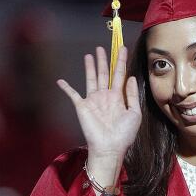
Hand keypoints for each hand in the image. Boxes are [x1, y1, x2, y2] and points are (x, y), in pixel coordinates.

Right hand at [57, 45, 140, 186]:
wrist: (110, 148)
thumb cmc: (124, 134)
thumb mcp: (135, 114)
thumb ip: (132, 95)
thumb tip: (131, 77)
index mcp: (118, 98)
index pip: (120, 75)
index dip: (121, 61)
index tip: (123, 48)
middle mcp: (105, 96)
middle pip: (104, 74)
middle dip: (103, 60)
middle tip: (102, 47)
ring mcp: (93, 101)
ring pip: (91, 79)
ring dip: (90, 67)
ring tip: (90, 54)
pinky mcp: (82, 106)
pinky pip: (72, 95)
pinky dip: (66, 88)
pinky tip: (60, 81)